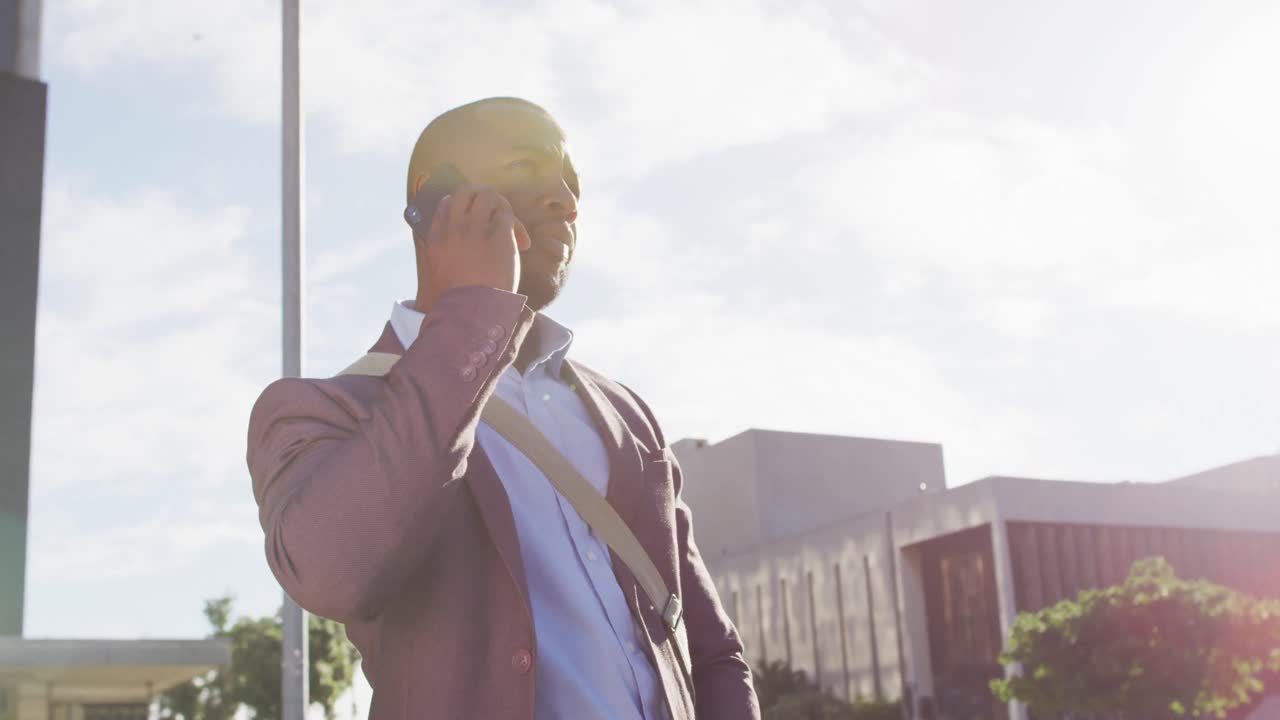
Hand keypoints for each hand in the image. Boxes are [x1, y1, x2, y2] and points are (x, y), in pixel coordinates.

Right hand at [419, 185, 532, 303]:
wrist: (471, 311)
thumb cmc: (459, 302)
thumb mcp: (439, 276)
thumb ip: (445, 257)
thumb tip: (460, 255)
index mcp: (436, 238)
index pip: (446, 204)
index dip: (463, 207)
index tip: (475, 221)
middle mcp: (454, 227)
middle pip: (465, 191)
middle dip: (482, 198)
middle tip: (495, 216)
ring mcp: (475, 227)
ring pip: (488, 195)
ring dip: (502, 207)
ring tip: (510, 228)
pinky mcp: (498, 233)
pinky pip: (508, 215)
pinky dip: (518, 227)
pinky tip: (522, 245)